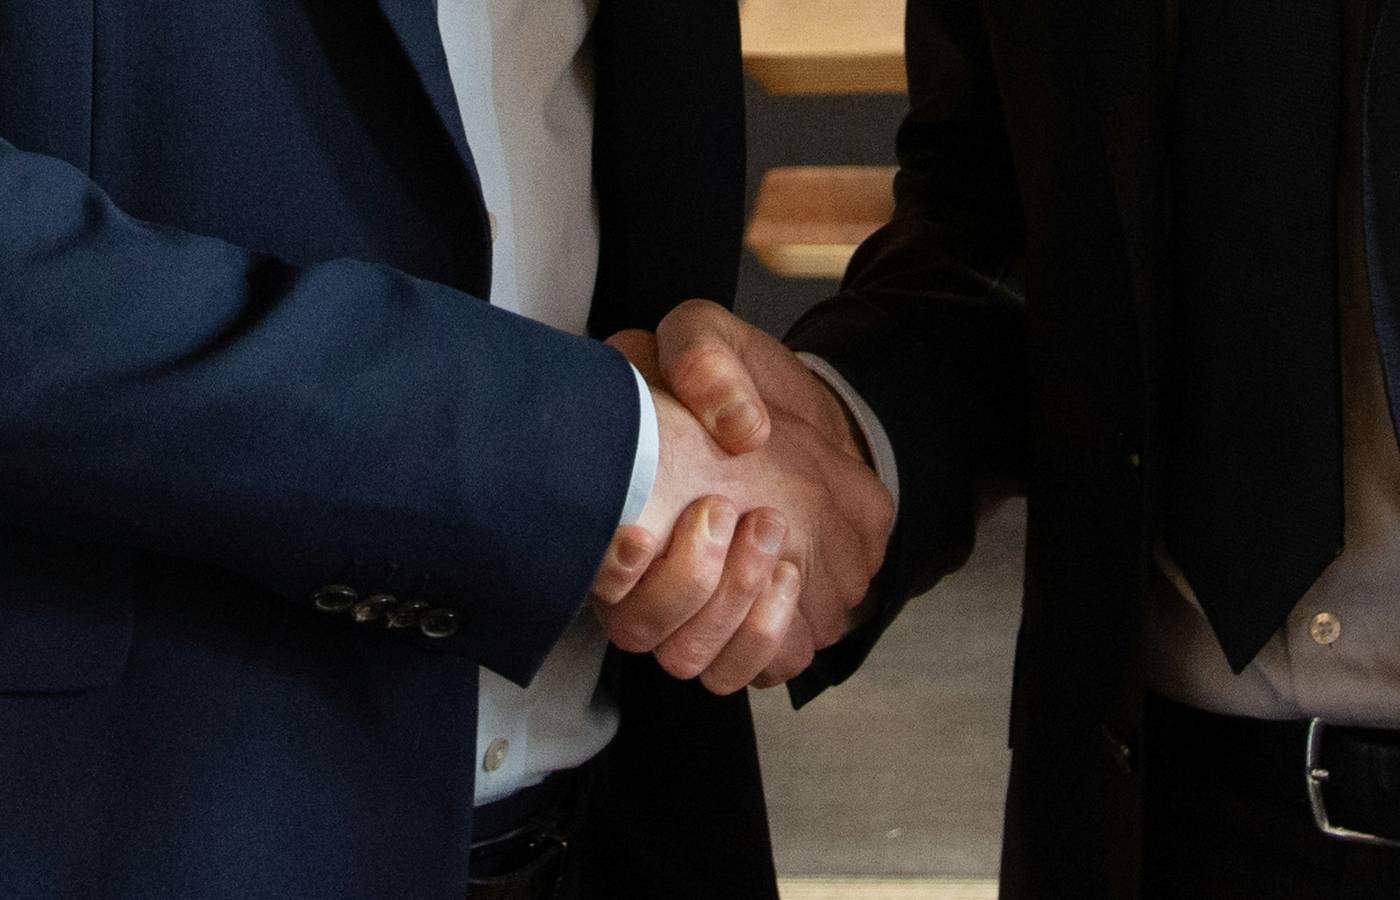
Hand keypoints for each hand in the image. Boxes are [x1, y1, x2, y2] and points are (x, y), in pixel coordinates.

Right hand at [590, 318, 891, 691]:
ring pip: (684, 658)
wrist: (817, 430)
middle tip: (727, 513)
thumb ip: (705, 360)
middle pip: (634, 628)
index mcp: (612, 508)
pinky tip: (790, 576)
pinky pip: (745, 671)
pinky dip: (766, 635)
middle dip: (686, 581)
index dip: (610, 567)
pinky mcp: (750, 628)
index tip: (645, 534)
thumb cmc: (746, 390)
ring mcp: (695, 608)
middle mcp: (642, 574)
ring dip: (730, 605)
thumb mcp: (715, 342)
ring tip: (770, 532)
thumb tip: (736, 426)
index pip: (586, 571)